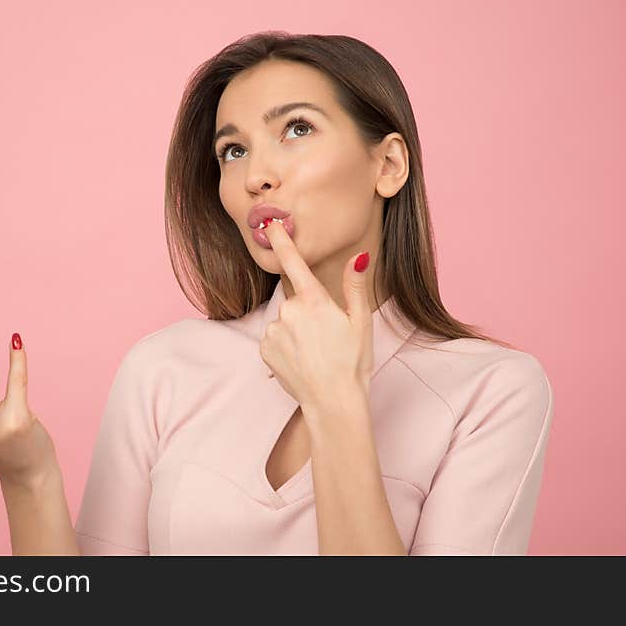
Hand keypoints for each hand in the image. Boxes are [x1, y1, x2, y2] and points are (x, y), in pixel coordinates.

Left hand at [260, 220, 373, 413]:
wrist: (333, 402)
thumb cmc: (353, 362)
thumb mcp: (361, 322)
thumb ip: (354, 286)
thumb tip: (359, 257)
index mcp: (314, 301)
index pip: (294, 263)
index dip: (281, 240)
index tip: (269, 223)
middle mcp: (289, 311)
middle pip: (295, 301)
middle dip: (308, 313)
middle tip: (326, 337)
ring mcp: (274, 331)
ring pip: (285, 321)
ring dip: (296, 331)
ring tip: (315, 353)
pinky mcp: (264, 349)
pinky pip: (275, 339)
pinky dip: (285, 346)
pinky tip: (301, 360)